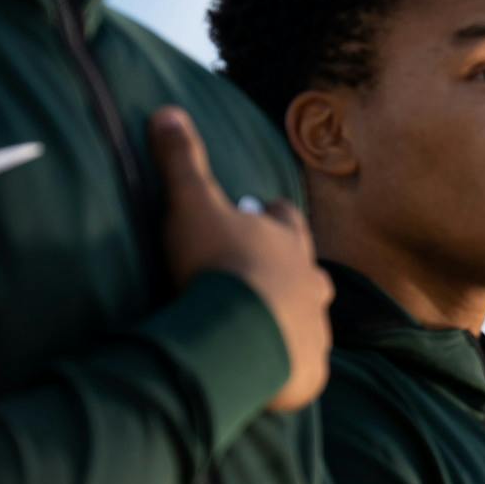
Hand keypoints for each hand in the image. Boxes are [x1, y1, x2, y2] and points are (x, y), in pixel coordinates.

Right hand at [150, 106, 331, 412]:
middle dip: (292, 271)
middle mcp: (312, 280)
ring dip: (294, 318)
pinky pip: (307, 366)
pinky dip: (293, 366)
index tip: (264, 211)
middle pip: (310, 270)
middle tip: (269, 276)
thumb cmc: (219, 263)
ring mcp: (317, 325)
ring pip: (313, 317)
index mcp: (287, 240)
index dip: (273, 215)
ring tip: (269, 326)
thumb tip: (168, 110)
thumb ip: (182, 162)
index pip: (285, 218)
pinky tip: (277, 372)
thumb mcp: (193, 206)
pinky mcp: (312, 367)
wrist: (243, 333)